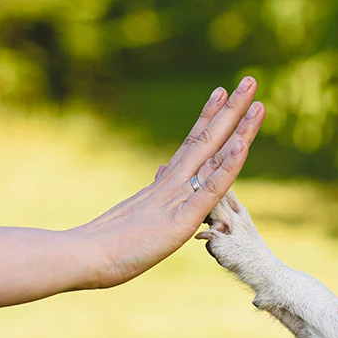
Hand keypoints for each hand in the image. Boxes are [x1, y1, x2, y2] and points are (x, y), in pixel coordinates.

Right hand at [74, 77, 264, 288]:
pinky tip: (243, 143)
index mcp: (166, 184)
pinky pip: (211, 188)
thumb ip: (155, 192)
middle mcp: (174, 183)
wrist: (82, 258)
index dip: (211, 118)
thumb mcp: (139, 213)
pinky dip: (228, 165)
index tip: (223, 92)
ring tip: (254, 96)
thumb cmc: (106, 245)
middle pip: (209, 139)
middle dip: (232, 110)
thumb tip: (162, 170)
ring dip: (238, 126)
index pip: (195, 144)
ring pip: (215, 154)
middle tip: (250, 80)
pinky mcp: (183, 218)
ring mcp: (179, 197)